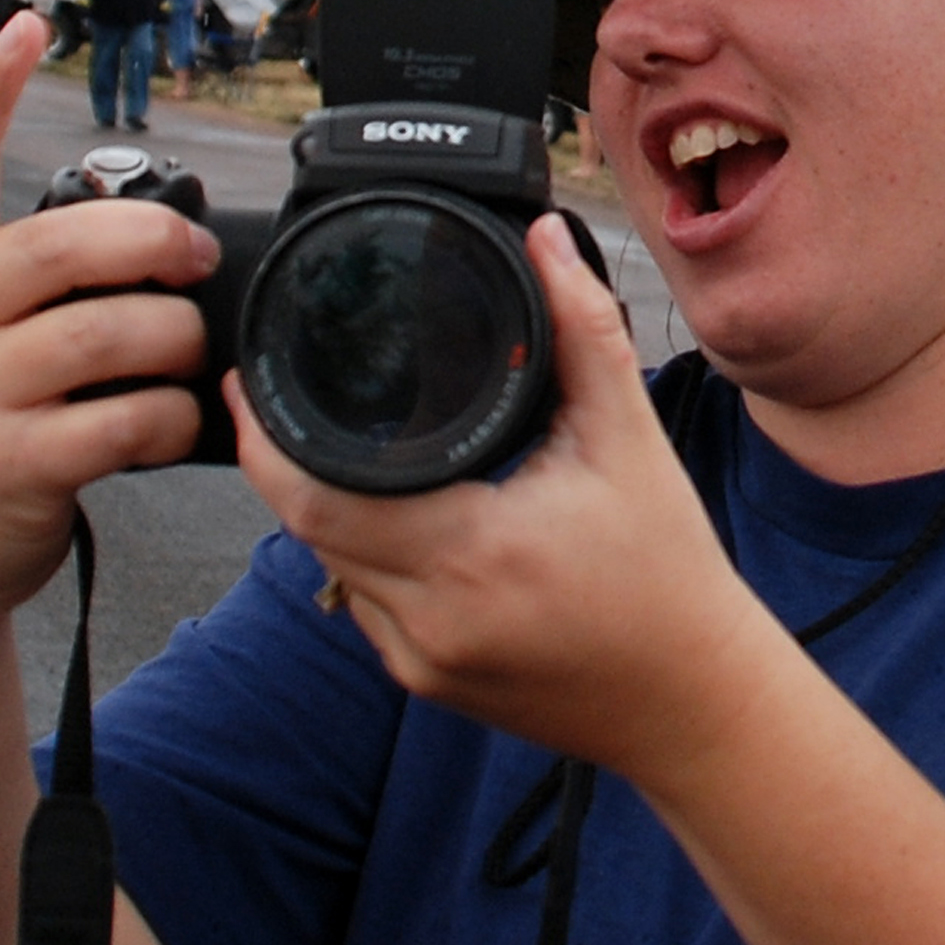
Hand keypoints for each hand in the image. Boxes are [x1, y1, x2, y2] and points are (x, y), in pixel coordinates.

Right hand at [0, 10, 221, 616]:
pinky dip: (170, 418)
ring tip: (186, 357)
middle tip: (195, 261)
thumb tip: (158, 242)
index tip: (26, 27)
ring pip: (108, 333)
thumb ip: (35, 281)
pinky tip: (174, 423)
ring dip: (175, 342)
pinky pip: (123, 421)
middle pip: (65, 245)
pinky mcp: (5, 461)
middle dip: (156, 244)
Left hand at [228, 213, 768, 776]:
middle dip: (285, 463)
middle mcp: (430, 617)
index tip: (250, 382)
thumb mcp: (630, 443)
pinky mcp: (427, 683)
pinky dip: (370, 559)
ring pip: (333, 568)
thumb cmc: (670, 576)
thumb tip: (541, 242)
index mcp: (471, 551)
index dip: (265, 438)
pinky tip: (406, 525)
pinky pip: (367, 606)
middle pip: (307, 527)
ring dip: (327, 511)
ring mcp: (421, 660)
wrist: (694, 702)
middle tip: (278, 403)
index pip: (315, 494)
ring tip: (345, 452)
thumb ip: (580, 332)